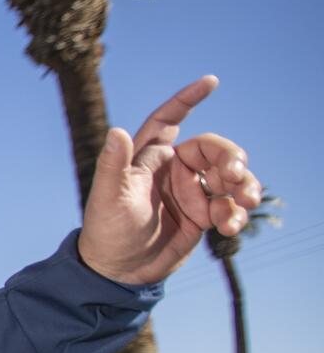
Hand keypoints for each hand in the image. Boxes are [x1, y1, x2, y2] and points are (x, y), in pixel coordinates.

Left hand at [77, 75, 262, 286]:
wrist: (119, 271)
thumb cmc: (106, 231)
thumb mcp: (108, 197)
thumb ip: (114, 165)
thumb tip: (117, 131)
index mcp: (149, 158)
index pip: (169, 120)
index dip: (188, 99)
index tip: (211, 81)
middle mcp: (173, 170)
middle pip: (213, 150)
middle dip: (231, 158)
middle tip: (237, 175)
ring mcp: (190, 191)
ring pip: (229, 177)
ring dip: (244, 185)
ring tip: (246, 202)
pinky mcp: (203, 214)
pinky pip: (230, 206)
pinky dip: (236, 213)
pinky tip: (230, 227)